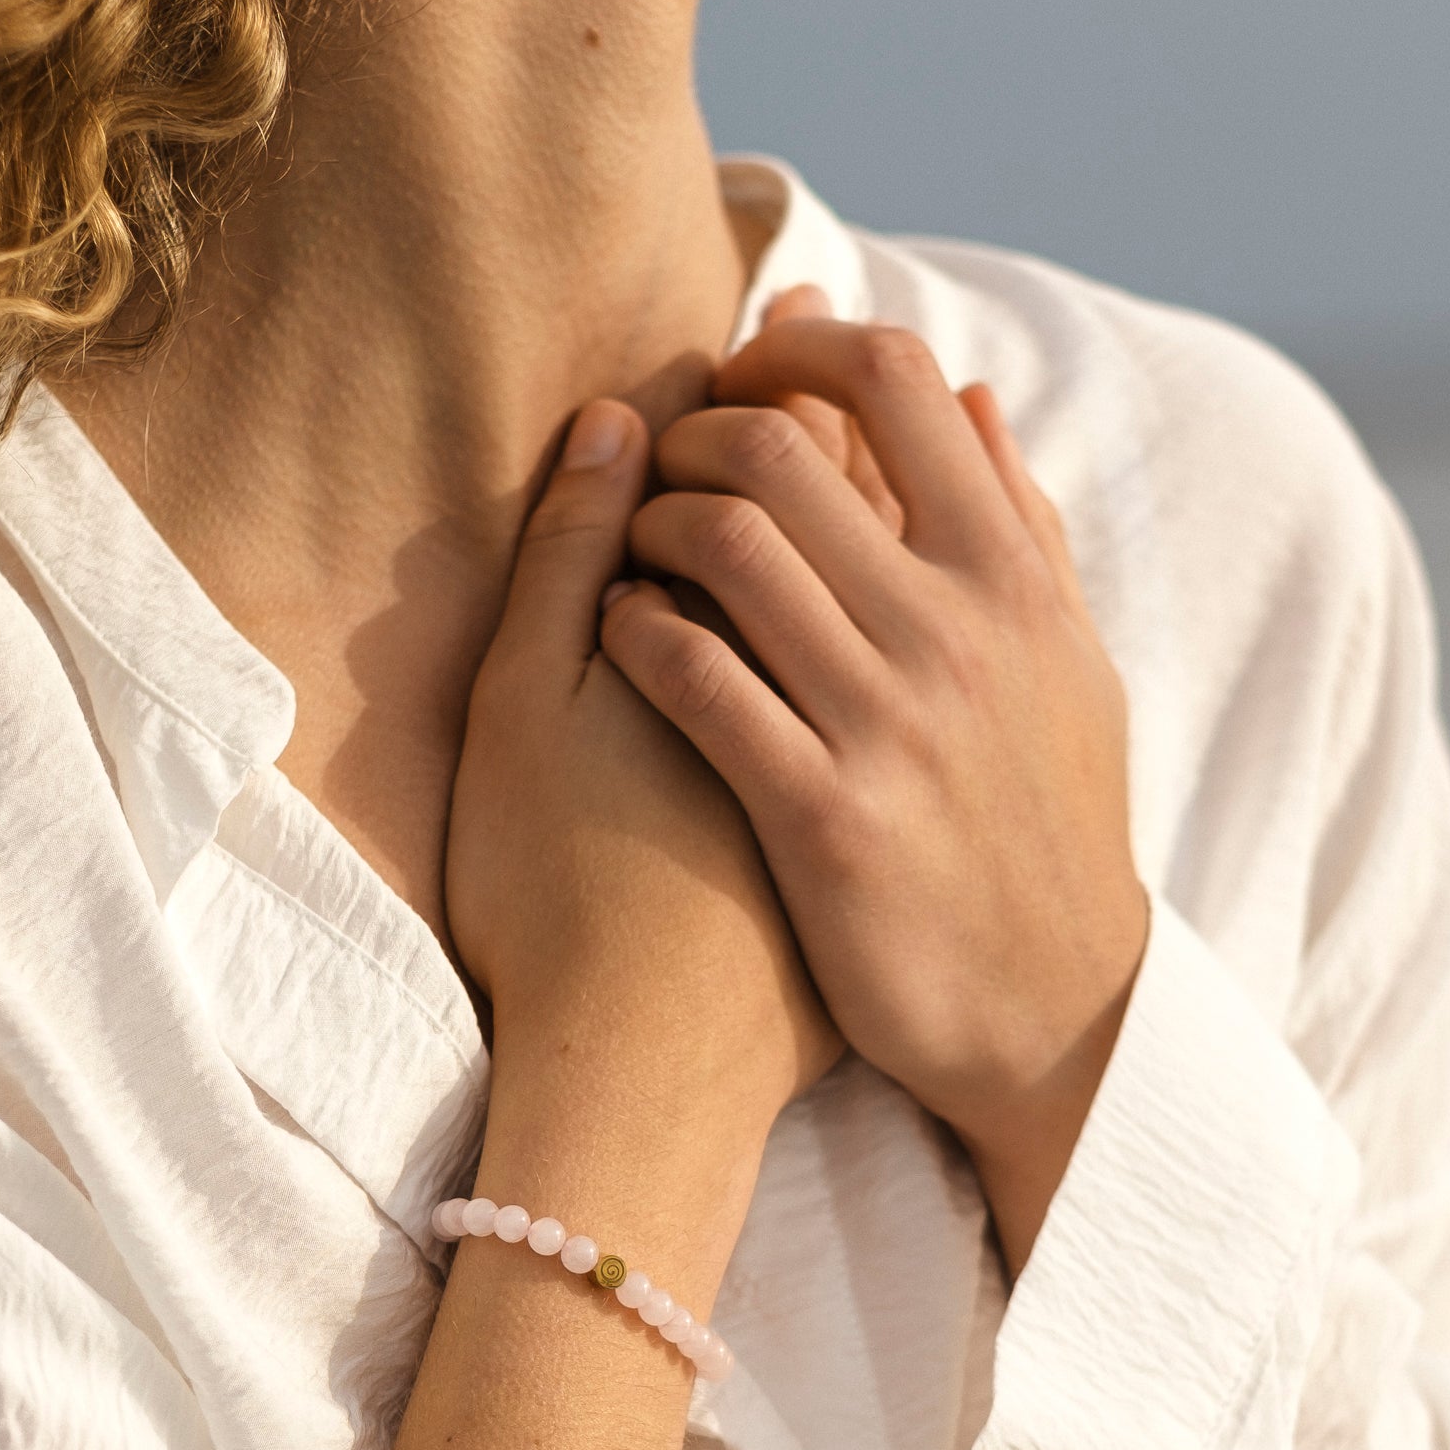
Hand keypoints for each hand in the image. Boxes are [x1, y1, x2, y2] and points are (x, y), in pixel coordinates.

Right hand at [449, 398, 843, 1287]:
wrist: (644, 1089)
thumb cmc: (553, 901)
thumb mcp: (525, 715)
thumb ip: (562, 563)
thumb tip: (609, 424)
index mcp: (754, 636)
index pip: (797, 462)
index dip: (770, 396)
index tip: (741, 360)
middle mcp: (865, 684)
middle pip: (882, 511)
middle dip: (847, 440)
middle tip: (793, 387)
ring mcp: (899, 759)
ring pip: (919, 602)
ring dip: (880, 533)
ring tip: (830, 492)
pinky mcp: (901, 833)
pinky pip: (924, 702)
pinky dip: (906, 640)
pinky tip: (868, 621)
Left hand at [598, 308, 1146, 1265]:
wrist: (1056, 1015)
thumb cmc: (1051, 831)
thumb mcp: (1070, 667)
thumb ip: (1020, 526)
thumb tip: (968, 395)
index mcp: (1012, 577)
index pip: (896, 378)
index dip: (796, 344)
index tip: (744, 367)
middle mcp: (955, 630)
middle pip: (781, 448)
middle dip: (692, 435)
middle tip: (659, 471)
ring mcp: (887, 722)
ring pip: (728, 546)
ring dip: (651, 528)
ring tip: (634, 556)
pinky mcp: (821, 816)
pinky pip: (696, 679)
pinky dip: (637, 631)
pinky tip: (619, 637)